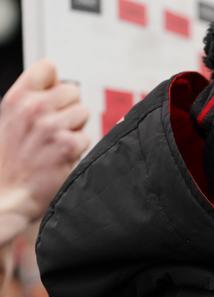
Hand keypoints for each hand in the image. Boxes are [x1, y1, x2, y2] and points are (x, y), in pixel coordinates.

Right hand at [0, 59, 88, 225]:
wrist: (8, 194)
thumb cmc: (10, 161)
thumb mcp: (9, 121)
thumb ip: (30, 99)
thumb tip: (57, 83)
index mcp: (17, 98)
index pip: (48, 67)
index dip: (55, 83)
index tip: (52, 98)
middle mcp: (34, 108)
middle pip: (73, 91)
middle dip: (68, 110)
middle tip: (54, 130)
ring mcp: (51, 126)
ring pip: (83, 113)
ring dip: (75, 129)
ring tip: (56, 144)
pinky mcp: (67, 145)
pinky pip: (86, 137)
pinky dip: (78, 149)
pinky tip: (61, 157)